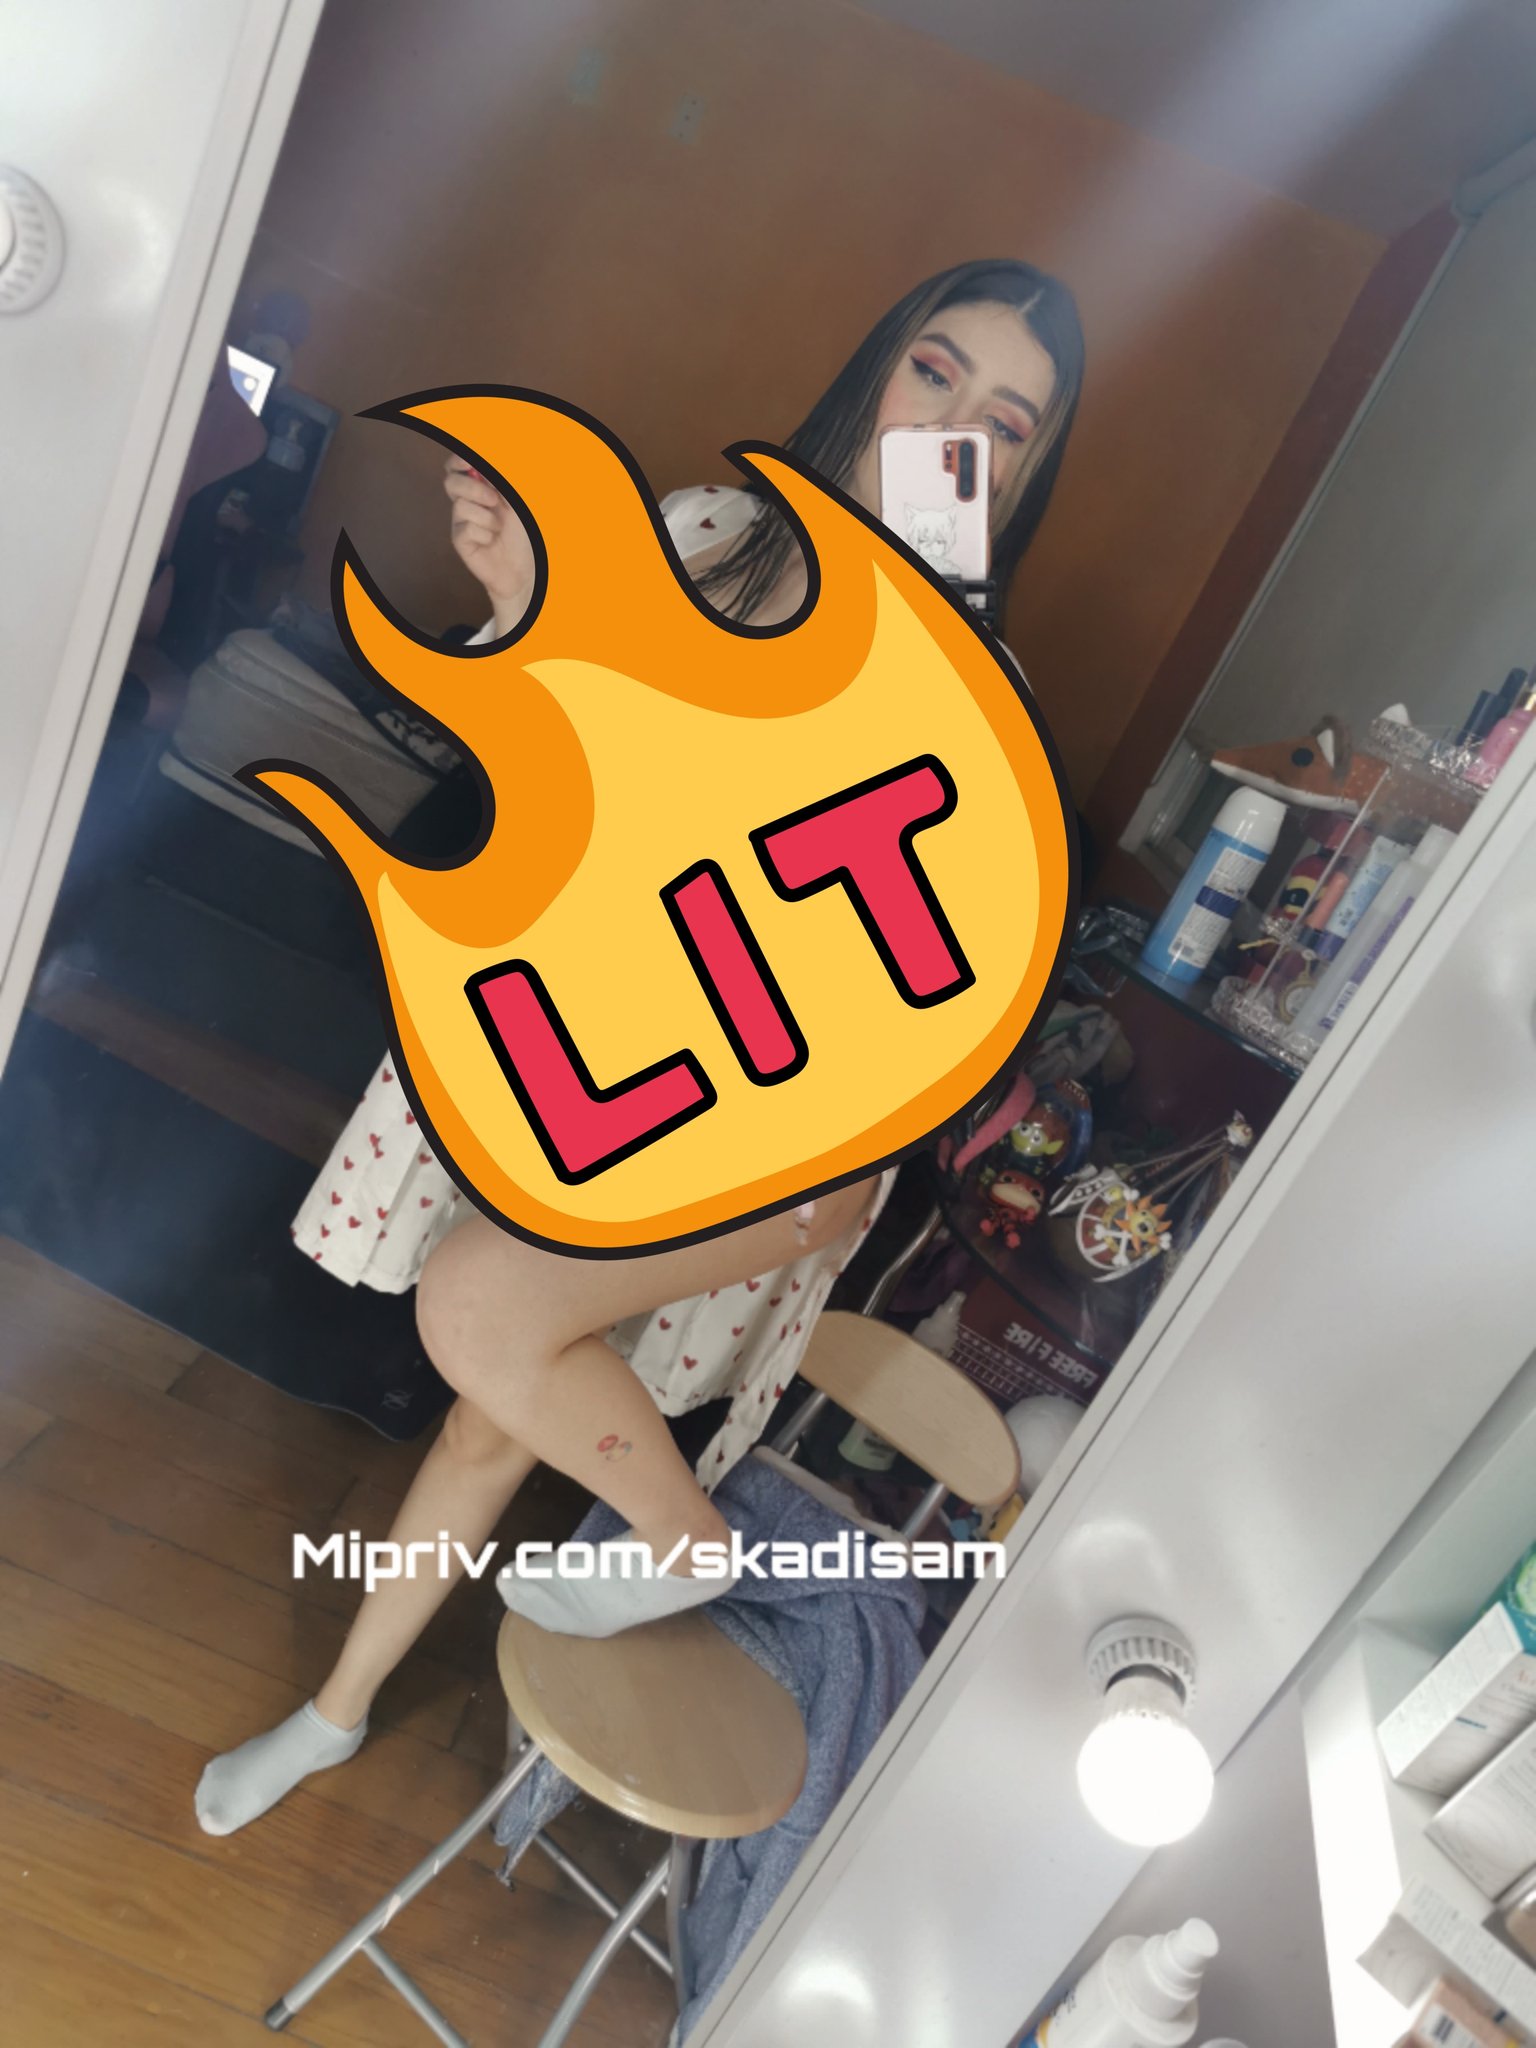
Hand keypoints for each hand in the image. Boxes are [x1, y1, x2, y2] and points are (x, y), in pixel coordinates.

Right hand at [444, 456, 534, 632]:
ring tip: (498, 528)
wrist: (522, 566)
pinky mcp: (459, 540)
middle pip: (452, 482)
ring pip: (461, 506)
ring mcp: (460, 521)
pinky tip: (491, 541)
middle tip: (495, 501)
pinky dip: (485, 535)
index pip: (456, 467)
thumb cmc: (521, 533)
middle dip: (474, 488)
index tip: (469, 461)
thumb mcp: (516, 502)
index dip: (458, 460)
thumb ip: (501, 482)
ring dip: (487, 517)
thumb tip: (484, 466)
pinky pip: (466, 529)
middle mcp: (466, 501)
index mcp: (478, 487)